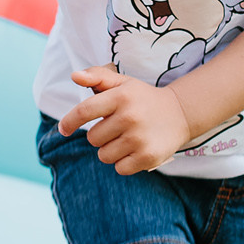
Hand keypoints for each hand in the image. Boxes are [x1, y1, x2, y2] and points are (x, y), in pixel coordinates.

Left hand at [59, 67, 194, 175]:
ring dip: (110, 150)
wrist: (180, 113)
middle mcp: (130, 117)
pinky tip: (135, 150)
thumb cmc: (142, 98)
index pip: (84, 111)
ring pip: (104, 155)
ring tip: (126, 139)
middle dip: (100, 135)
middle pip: (93, 138)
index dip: (69, 122)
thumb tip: (74, 76)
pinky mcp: (148, 156)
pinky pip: (119, 168)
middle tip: (117, 128)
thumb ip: (97, 77)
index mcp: (121, 96)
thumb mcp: (123, 83)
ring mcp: (139, 138)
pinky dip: (123, 163)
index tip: (64, 129)